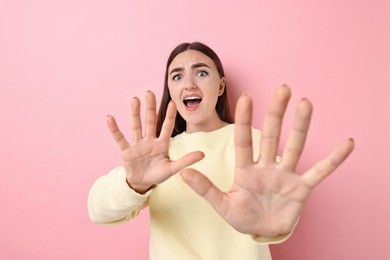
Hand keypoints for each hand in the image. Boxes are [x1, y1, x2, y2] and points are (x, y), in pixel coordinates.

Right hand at [107, 91, 203, 193]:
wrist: (142, 183)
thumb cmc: (158, 174)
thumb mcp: (173, 168)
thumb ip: (186, 160)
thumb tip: (203, 154)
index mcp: (162, 144)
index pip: (167, 127)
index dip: (170, 116)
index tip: (173, 103)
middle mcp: (150, 141)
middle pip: (150, 121)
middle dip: (150, 108)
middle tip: (150, 92)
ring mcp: (137, 144)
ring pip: (136, 126)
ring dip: (135, 113)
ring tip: (134, 99)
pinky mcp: (127, 151)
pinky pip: (120, 138)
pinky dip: (114, 129)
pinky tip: (110, 118)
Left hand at [181, 85, 353, 236]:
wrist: (262, 231)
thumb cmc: (242, 216)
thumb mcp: (222, 205)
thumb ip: (205, 189)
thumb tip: (183, 172)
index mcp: (246, 170)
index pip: (244, 140)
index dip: (243, 120)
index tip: (244, 96)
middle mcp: (267, 167)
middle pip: (271, 136)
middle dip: (275, 113)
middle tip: (282, 88)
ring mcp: (285, 176)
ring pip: (294, 147)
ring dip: (301, 126)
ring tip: (306, 103)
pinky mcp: (302, 189)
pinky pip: (320, 172)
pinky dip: (334, 160)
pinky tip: (347, 143)